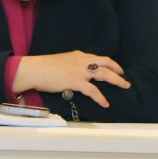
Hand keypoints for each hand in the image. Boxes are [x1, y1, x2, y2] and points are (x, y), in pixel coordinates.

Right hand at [12, 50, 128, 108]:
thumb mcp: (60, 62)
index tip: (114, 68)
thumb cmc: (42, 67)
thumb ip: (71, 66)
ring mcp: (79, 70)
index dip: (108, 63)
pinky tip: (105, 103)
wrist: (32, 69)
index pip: (97, 58)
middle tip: (124, 77)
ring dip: (116, 80)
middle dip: (117, 70)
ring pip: (104, 74)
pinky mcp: (75, 81)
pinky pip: (93, 90)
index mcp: (77, 55)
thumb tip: (75, 75)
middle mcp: (81, 60)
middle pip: (105, 63)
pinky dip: (101, 98)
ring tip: (124, 86)